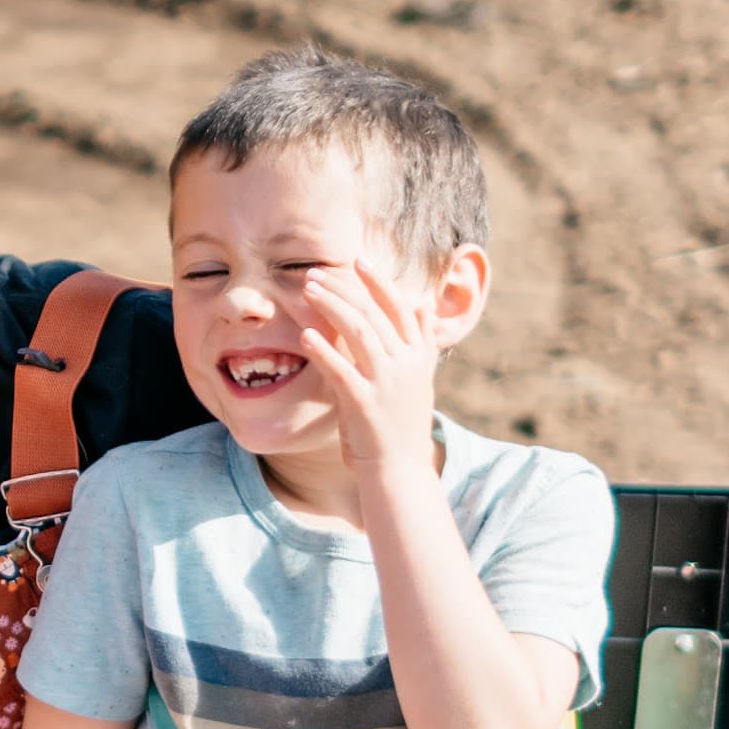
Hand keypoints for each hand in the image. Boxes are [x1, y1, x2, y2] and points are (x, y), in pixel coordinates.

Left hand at [297, 261, 441, 483]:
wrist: (400, 468)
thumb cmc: (401, 422)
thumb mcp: (419, 378)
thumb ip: (418, 342)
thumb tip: (422, 306)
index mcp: (420, 355)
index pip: (400, 306)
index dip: (378, 281)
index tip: (357, 260)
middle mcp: (407, 364)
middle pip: (373, 312)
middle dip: (343, 287)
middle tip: (316, 271)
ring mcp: (387, 382)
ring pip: (357, 332)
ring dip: (330, 306)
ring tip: (307, 289)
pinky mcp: (365, 402)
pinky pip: (340, 369)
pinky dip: (323, 349)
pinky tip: (305, 334)